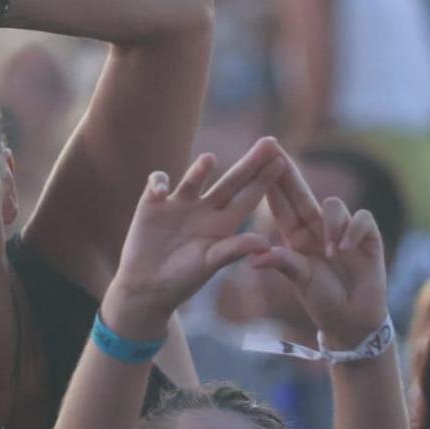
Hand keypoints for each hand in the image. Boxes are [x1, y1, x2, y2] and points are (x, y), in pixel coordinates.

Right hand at [102, 138, 284, 336]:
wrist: (147, 287)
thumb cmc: (181, 279)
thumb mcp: (209, 264)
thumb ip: (234, 250)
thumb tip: (264, 243)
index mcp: (223, 224)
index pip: (248, 197)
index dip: (264, 179)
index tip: (281, 160)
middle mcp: (205, 209)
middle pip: (231, 181)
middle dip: (250, 162)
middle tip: (269, 141)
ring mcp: (180, 204)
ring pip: (193, 178)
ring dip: (199, 169)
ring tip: (209, 160)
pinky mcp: (153, 203)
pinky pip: (157, 183)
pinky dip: (158, 183)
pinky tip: (160, 192)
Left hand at [254, 148, 388, 346]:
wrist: (352, 320)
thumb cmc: (323, 302)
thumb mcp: (299, 281)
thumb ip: (282, 263)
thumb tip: (253, 258)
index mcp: (297, 237)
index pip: (281, 203)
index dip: (270, 182)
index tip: (256, 160)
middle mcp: (318, 228)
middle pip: (302, 192)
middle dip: (288, 170)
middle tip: (273, 148)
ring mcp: (343, 230)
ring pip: (334, 206)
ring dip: (331, 225)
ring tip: (331, 253)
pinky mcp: (367, 236)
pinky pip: (361, 219)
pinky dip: (353, 231)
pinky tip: (345, 250)